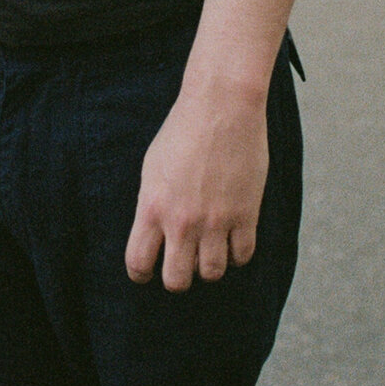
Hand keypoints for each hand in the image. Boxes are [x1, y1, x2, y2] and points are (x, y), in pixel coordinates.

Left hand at [125, 85, 267, 289]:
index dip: (141, 273)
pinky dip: (236, 253)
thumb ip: (152, 205)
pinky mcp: (246, 215)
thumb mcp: (152, 166)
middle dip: (178, 277)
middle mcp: (182, 220)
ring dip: (209, 265)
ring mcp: (216, 220)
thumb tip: (155, 236)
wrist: (222, 105)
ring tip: (209, 246)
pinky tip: (232, 237)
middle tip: (183, 261)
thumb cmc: (183, 130)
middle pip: (177, 280)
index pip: (138, 263)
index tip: (148, 270)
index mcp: (152, 205)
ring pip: (212, 274)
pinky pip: (242, 257)